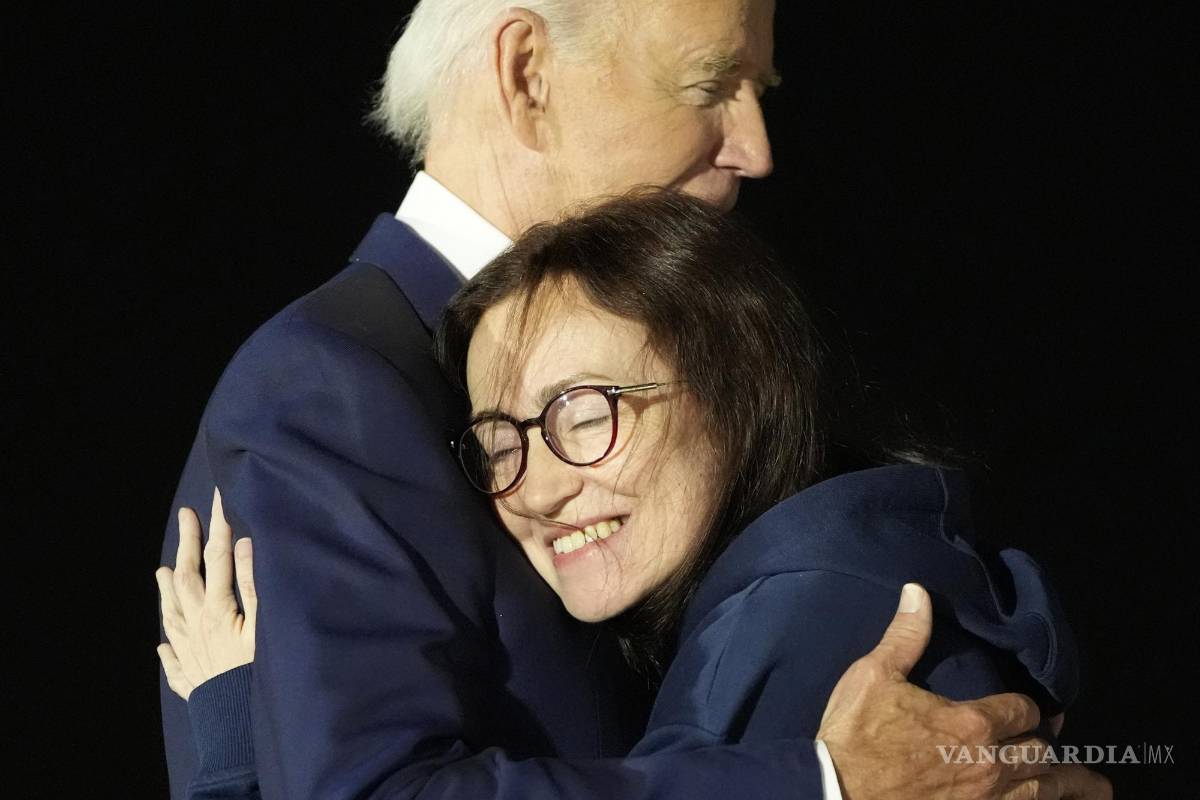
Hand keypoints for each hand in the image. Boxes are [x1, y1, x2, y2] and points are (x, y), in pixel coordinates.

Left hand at [156, 488, 256, 700]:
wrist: (240, 723)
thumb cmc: (259, 673)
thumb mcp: (264, 624)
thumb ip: (254, 584)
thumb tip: (244, 546)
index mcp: (217, 610)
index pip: (217, 559)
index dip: (217, 527)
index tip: (216, 500)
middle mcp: (196, 627)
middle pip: (187, 579)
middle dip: (188, 545)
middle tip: (186, 517)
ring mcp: (189, 653)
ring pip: (172, 614)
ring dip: (167, 589)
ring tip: (161, 571)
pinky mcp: (191, 679)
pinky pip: (172, 660)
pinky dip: (166, 647)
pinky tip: (163, 644)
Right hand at [817, 583, 1111, 798]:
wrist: (835, 794)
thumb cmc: (852, 736)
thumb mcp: (873, 676)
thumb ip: (905, 636)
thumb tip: (917, 592)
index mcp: (970, 723)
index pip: (1023, 712)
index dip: (1030, 710)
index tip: (1034, 711)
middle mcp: (988, 765)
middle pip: (1041, 755)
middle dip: (1052, 746)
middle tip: (1058, 743)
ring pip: (1042, 793)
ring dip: (1070, 786)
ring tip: (1095, 787)